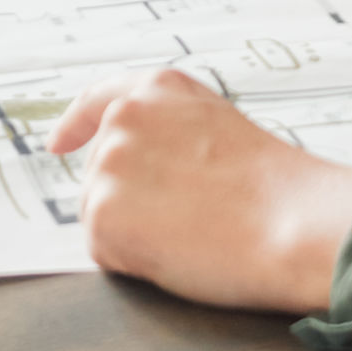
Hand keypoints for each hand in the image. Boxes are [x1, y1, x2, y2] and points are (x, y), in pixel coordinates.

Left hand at [49, 66, 351, 312]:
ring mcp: (108, 164)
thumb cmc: (273, 187)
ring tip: (192, 230)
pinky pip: (106, 251)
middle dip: (129, 199)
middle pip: (100, 172)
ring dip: (133, 232)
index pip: (100, 100)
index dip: (75, 124)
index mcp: (159, 88)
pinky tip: (177, 249)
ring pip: (101, 214)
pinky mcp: (100, 214)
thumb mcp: (218, 127)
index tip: (59, 143)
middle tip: (190, 215)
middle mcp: (125, 117)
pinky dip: (133, 262)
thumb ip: (171, 130)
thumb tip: (137, 169)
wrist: (292, 222)